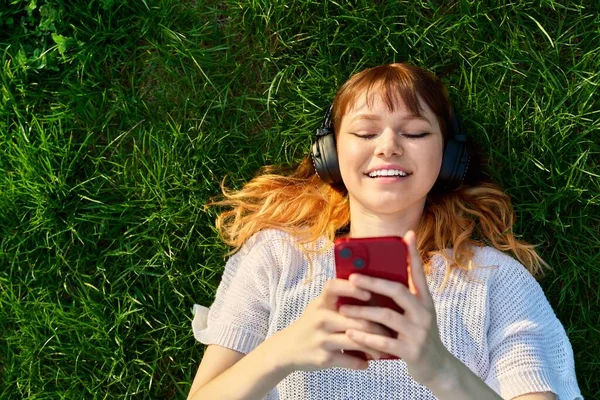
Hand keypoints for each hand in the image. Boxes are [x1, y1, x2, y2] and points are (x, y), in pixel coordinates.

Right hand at [272, 278, 393, 372]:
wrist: (288, 348)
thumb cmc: (311, 323)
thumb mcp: (319, 306)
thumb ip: (340, 299)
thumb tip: (374, 292)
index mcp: (321, 302)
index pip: (334, 287)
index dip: (352, 289)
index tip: (368, 294)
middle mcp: (321, 318)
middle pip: (357, 319)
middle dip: (379, 326)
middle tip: (392, 330)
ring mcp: (322, 339)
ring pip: (357, 341)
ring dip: (375, 346)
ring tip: (384, 348)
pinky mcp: (324, 358)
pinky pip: (351, 360)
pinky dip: (363, 362)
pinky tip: (368, 361)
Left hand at [339, 230, 453, 387]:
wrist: (437, 368)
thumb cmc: (419, 335)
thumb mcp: (418, 313)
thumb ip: (406, 295)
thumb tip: (386, 273)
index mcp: (425, 301)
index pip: (418, 273)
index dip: (413, 254)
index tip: (406, 235)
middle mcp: (424, 313)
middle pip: (398, 291)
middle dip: (373, 282)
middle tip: (352, 278)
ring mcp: (419, 333)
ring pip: (386, 316)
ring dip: (362, 312)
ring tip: (343, 310)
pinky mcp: (412, 352)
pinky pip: (384, 341)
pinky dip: (365, 337)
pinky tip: (351, 333)